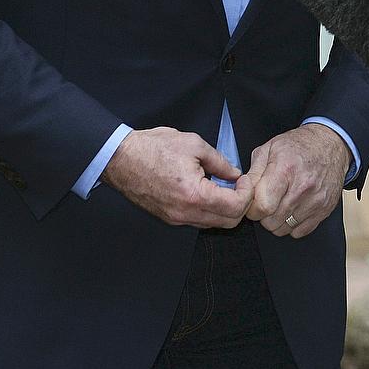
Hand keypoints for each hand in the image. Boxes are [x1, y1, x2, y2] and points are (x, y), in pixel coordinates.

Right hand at [101, 127, 252, 227]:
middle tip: (239, 185)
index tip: (244, 179)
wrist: (122, 158)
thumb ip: (220, 162)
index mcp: (194, 195)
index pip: (235, 207)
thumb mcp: (194, 144)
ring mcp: (176, 219)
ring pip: (213, 224)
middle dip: (240, 204)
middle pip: (228, 222)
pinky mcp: (169, 218)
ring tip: (224, 186)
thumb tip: (234, 173)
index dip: (247, 192)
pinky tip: (208, 191)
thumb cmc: (153, 148)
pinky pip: (198, 221)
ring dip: (225, 209)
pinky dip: (209, 210)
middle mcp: (185, 214)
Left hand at [238, 124, 350, 238]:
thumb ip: (253, 172)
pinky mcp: (324, 210)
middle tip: (268, 200)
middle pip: (271, 221)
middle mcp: (303, 187)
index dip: (252, 208)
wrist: (330, 144)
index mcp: (285, 169)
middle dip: (264, 215)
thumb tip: (242, 192)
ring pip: (284, 229)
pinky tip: (293, 208)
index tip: (254, 201)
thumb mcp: (270, 148)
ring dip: (277, 220)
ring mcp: (315, 201)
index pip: (262, 206)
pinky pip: (299, 232)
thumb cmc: (299, 145)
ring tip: (281, 202)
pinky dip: (292, 224)